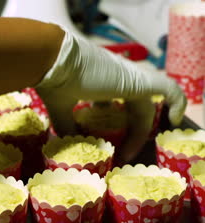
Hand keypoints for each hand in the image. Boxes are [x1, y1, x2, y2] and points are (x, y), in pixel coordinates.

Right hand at [36, 28, 186, 162]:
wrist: (53, 61)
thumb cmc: (54, 80)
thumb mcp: (59, 108)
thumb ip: (67, 125)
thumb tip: (70, 144)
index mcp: (97, 80)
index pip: (111, 101)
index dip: (109, 123)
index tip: (102, 143)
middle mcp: (116, 76)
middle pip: (130, 106)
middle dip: (126, 131)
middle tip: (119, 153)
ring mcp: (129, 78)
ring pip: (145, 104)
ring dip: (140, 129)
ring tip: (130, 151)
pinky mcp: (139, 82)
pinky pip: (168, 90)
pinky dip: (176, 102)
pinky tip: (173, 120)